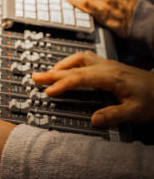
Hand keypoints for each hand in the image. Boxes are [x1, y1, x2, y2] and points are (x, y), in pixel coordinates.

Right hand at [32, 51, 153, 125]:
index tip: (48, 91)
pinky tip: (70, 69)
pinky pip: (86, 59)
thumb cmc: (153, 100)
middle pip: (74, 66)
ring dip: (63, 64)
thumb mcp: (136, 112)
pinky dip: (72, 63)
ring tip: (49, 73)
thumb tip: (93, 120)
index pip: (80, 78)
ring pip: (80, 58)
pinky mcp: (110, 66)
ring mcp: (108, 64)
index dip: (62, 84)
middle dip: (53, 72)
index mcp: (110, 77)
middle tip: (35, 77)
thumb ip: (114, 115)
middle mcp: (107, 67)